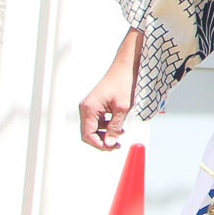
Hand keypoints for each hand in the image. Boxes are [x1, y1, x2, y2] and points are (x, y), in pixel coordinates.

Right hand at [78, 31, 143, 151]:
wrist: (127, 67)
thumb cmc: (124, 82)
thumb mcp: (122, 108)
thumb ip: (115, 127)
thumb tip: (109, 143)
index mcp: (89, 108)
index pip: (88, 134)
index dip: (99, 144)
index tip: (111, 147)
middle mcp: (87, 107)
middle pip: (90, 132)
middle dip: (103, 139)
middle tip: (117, 144)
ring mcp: (91, 105)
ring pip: (95, 126)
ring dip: (106, 132)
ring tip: (120, 132)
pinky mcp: (97, 104)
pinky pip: (98, 120)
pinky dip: (107, 124)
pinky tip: (118, 125)